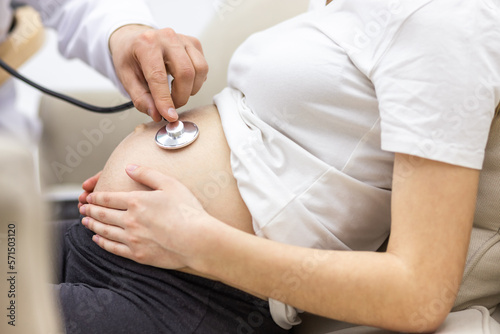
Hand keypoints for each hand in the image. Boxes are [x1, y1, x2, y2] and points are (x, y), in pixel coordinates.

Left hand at [79, 165, 215, 268]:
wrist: (197, 240)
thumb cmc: (188, 211)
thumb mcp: (170, 184)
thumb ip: (147, 174)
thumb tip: (129, 167)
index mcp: (136, 201)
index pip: (108, 198)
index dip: (96, 198)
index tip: (90, 197)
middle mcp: (130, 220)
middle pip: (103, 215)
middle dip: (90, 211)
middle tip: (83, 209)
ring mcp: (132, 239)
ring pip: (105, 231)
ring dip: (92, 225)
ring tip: (85, 222)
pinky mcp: (137, 254)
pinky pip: (113, 248)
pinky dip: (102, 243)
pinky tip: (97, 239)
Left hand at [109, 25, 208, 121]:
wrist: (134, 38)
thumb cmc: (129, 57)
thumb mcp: (126, 78)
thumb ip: (141, 98)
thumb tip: (157, 114)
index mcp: (146, 44)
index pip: (159, 76)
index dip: (165, 100)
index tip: (170, 116)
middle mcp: (167, 37)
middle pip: (186, 73)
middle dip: (181, 97)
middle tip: (171, 105)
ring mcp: (183, 39)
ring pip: (200, 70)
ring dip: (191, 89)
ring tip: (177, 92)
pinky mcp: (193, 43)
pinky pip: (203, 67)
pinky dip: (196, 81)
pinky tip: (183, 81)